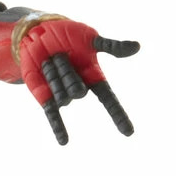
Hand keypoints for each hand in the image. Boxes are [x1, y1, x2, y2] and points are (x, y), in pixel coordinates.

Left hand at [17, 18, 138, 144]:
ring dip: (53, 73)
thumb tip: (137, 47)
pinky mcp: (46, 97)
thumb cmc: (67, 34)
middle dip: (67, 71)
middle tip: (60, 54)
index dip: (118, 115)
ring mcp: (63, 94)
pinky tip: (64, 142)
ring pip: (61, 95)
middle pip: (78, 91)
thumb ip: (111, 46)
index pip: (109, 99)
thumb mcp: (89, 37)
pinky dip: (59, 127)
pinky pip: (53, 114)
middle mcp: (80, 88)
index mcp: (94, 76)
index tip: (129, 132)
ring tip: (50, 60)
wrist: (38, 33)